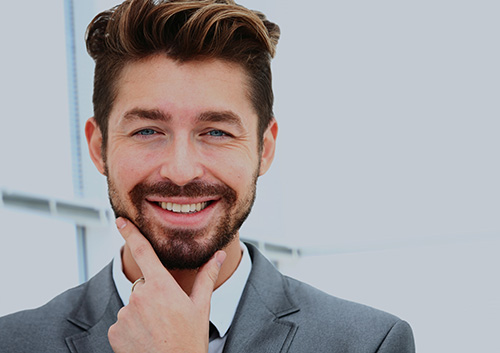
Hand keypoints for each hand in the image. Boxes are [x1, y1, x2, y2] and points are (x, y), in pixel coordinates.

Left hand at [108, 217, 225, 352]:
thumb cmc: (189, 340)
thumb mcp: (201, 307)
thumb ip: (206, 277)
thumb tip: (219, 255)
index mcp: (161, 286)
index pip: (143, 251)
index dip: (130, 233)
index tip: (120, 220)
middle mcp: (139, 296)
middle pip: (143, 285)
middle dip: (152, 295)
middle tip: (167, 315)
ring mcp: (124, 314)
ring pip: (132, 305)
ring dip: (142, 313)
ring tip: (157, 330)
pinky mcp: (114, 331)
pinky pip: (122, 323)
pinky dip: (131, 329)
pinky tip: (145, 339)